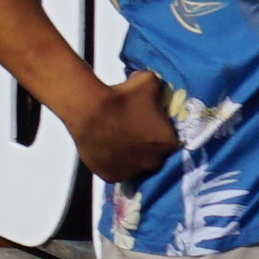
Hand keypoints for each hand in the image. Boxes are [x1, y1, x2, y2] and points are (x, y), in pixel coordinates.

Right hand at [69, 72, 183, 189]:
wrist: (90, 111)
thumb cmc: (122, 97)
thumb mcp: (148, 81)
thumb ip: (158, 88)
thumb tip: (154, 89)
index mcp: (168, 142)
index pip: (168, 137)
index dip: (157, 128)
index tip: (147, 120)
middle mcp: (153, 162)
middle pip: (153, 154)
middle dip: (145, 144)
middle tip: (132, 129)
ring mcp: (131, 172)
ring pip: (134, 164)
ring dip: (130, 155)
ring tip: (117, 139)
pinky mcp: (111, 177)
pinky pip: (116, 170)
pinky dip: (113, 162)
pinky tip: (106, 148)